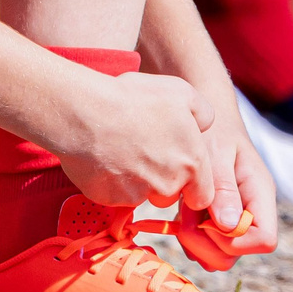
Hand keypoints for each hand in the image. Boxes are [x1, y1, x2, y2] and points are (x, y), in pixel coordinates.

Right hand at [49, 68, 219, 215]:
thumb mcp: (180, 92)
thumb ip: (203, 114)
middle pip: (170, 195)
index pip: (203, 196)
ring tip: (122, 148)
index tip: (180, 170)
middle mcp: (168, 185)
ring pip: (143, 195)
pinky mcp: (110, 199)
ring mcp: (138, 195)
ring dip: (137, 181)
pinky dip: (112, 181)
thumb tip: (205, 128)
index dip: (193, 185)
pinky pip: (116, 195)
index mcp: (191, 163)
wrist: (86, 113)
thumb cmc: (134, 99)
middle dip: (161, 181)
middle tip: (144, 150)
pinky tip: (104, 156)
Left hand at [171, 96, 280, 268]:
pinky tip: (183, 210)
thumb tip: (230, 226)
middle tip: (186, 214)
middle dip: (206, 243)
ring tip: (184, 208)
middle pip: (237, 254)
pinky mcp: (216, 221)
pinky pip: (204, 247)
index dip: (233, 240)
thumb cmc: (212, 129)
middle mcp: (251, 211)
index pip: (264, 240)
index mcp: (260, 194)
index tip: (206, 219)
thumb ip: (223, 188)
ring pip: (219, 255)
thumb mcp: (215, 151)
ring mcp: (234, 218)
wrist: (206, 116)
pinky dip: (189, 236)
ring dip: (194, 240)